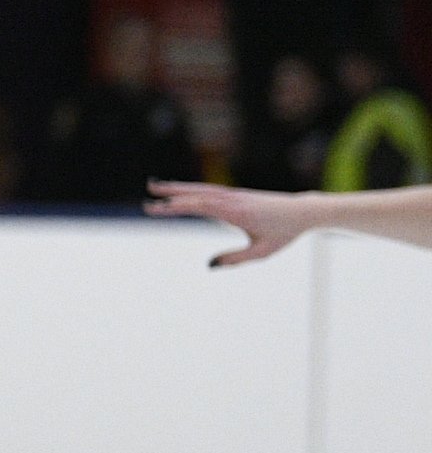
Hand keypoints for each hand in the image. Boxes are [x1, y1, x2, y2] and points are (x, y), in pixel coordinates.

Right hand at [147, 180, 314, 268]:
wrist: (304, 211)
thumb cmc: (284, 232)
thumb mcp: (261, 252)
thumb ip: (234, 259)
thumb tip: (209, 265)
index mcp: (235, 212)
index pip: (198, 206)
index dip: (174, 206)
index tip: (154, 208)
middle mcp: (232, 199)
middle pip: (196, 193)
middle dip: (171, 192)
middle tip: (149, 190)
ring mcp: (234, 195)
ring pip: (202, 189)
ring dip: (179, 187)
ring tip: (158, 187)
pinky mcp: (237, 195)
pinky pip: (210, 191)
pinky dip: (193, 190)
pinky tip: (183, 193)